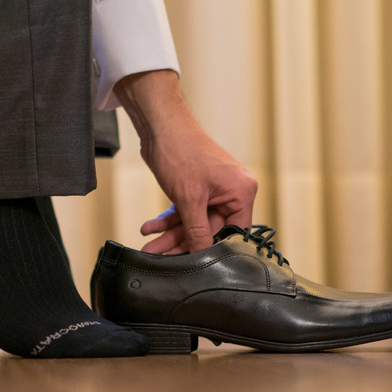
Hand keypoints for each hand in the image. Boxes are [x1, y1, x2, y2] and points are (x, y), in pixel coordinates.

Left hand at [113, 71, 257, 253]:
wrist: (160, 126)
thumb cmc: (181, 151)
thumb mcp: (189, 199)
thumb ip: (197, 231)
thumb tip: (203, 256)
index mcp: (241, 192)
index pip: (235, 233)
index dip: (216, 249)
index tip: (198, 265)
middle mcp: (232, 191)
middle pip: (210, 230)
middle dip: (182, 242)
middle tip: (161, 256)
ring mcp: (214, 190)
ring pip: (194, 222)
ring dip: (171, 234)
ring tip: (150, 247)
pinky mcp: (196, 189)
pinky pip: (185, 212)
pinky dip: (168, 220)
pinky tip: (150, 228)